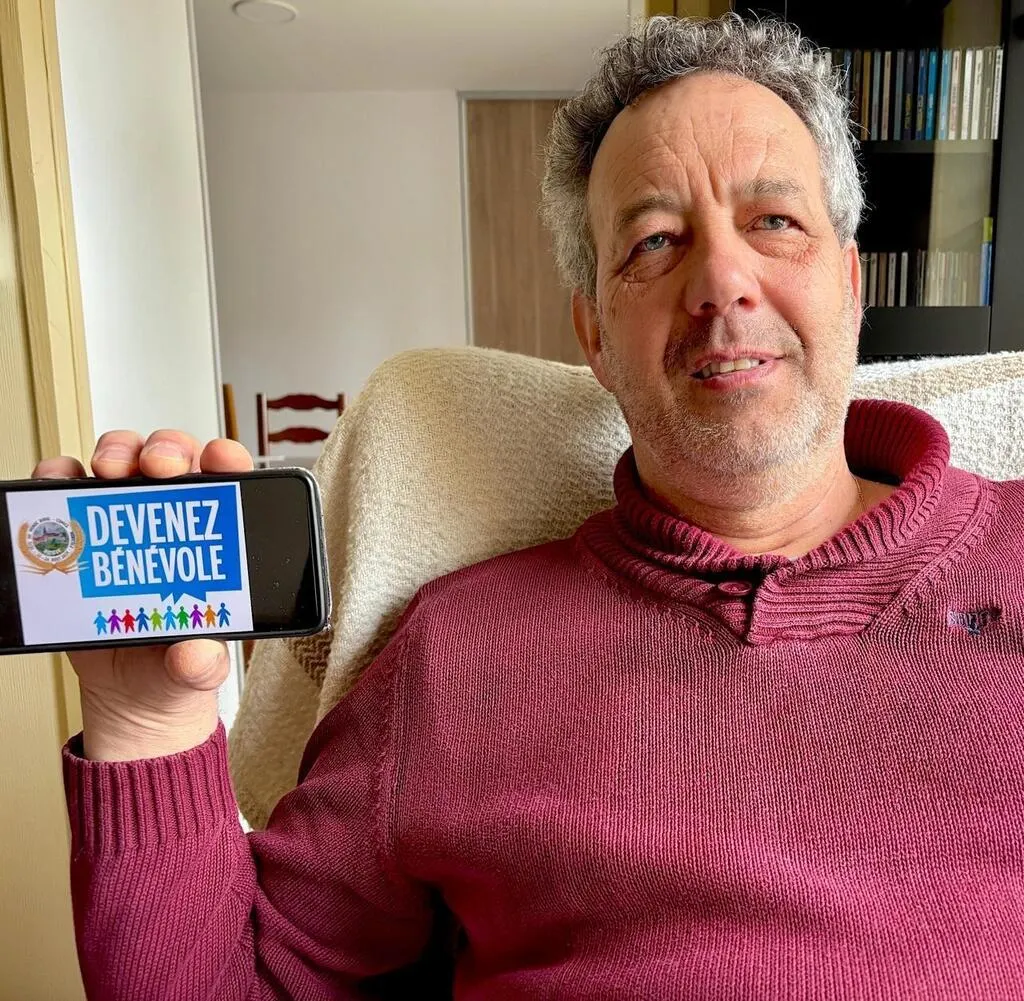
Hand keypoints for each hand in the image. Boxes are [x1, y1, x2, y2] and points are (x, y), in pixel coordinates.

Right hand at [34, 430, 253, 760]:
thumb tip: (197, 653)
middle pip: (174, 459)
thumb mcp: (198, 670)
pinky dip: (59, 478)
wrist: (131, 694)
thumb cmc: (179, 667)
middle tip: (156, 466)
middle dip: (166, 449)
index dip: (227, 460)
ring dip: (116, 453)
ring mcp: (126, 521)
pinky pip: (67, 490)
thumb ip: (203, 663)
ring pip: (123, 462)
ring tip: (107, 471)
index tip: (220, 459)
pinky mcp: (84, 532)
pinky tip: (56, 487)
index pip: (231, 484)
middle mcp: (173, 520)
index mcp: (218, 541)